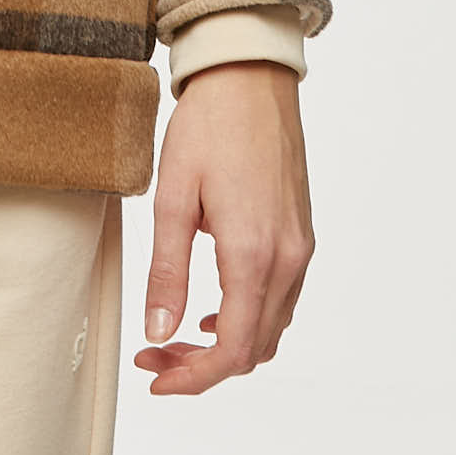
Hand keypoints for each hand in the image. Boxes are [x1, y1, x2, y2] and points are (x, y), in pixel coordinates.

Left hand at [135, 60, 313, 394]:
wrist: (250, 77)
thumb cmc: (209, 125)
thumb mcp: (172, 197)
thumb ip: (167, 271)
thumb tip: (159, 331)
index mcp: (254, 253)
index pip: (233, 348)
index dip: (194, 377)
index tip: (156, 377)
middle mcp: (288, 258)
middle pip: (254, 347)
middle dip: (203, 365)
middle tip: (154, 352)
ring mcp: (300, 247)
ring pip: (271, 327)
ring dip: (227, 344)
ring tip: (176, 333)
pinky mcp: (301, 234)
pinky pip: (281, 299)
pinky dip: (249, 317)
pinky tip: (213, 307)